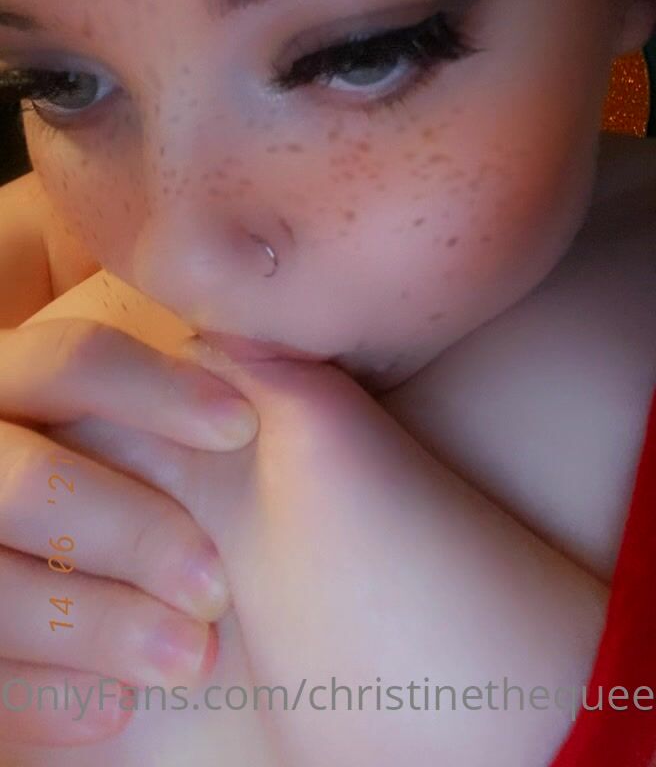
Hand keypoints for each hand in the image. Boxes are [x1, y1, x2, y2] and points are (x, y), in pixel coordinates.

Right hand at [47, 343, 608, 766]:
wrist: (437, 709)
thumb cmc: (396, 566)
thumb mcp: (327, 435)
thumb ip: (252, 357)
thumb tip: (197, 288)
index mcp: (131, 419)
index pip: (58, 364)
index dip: (129, 391)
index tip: (237, 431)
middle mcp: (77, 487)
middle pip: (2, 477)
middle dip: (102, 525)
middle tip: (210, 585)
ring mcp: (48, 584)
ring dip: (71, 622)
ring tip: (185, 658)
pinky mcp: (33, 676)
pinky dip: (31, 698)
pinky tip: (108, 718)